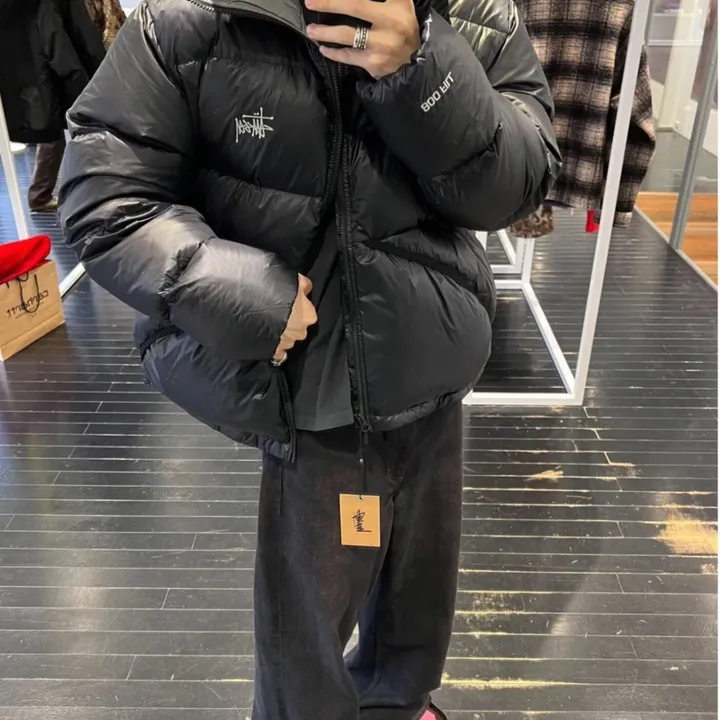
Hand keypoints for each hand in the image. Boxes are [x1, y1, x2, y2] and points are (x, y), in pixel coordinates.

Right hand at [274, 275, 316, 362]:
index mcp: (308, 315)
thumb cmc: (270, 289)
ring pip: (288, 339)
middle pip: (298, 327)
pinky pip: (277, 352)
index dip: (298, 307)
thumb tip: (307, 287)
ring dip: (281, 333)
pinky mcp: (273, 352)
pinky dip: (274, 347)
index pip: (308, 312)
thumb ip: (302, 284)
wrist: (245, 305)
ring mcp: (287, 343)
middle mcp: (301, 331)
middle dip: (290, 322)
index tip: (288, 302)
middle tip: (275, 312)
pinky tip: (266, 338)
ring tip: (266, 323)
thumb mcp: (290, 278)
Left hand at [305, 0, 419, 78]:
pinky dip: (334, 53)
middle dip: (329, 3)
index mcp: (396, 6)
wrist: (417, 63)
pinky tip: (324, 48)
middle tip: (309, 2)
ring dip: (325, 32)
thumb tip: (358, 0)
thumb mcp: (401, 4)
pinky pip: (348, 56)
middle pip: (355, 6)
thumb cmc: (404, 28)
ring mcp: (381, 45)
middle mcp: (390, 23)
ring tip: (310, 30)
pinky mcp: (374, 63)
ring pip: (347, 35)